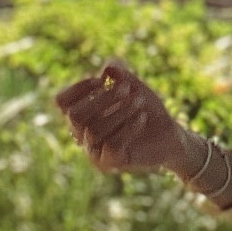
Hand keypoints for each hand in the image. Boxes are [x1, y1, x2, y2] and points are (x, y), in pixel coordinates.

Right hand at [55, 61, 194, 177]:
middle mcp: (82, 135)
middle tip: (127, 88)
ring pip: (95, 130)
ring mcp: (95, 151)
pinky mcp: (111, 163)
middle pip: (75, 116)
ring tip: (140, 100)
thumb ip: (121, 76)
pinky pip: (112, 145)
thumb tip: (109, 67)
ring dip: (120, 110)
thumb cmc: (145, 108)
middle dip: (102, 99)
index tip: (103, 80)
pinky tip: (142, 117)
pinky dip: (128, 127)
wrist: (169, 134)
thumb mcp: (134, 87)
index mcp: (82, 115)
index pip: (62, 102)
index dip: (79, 88)